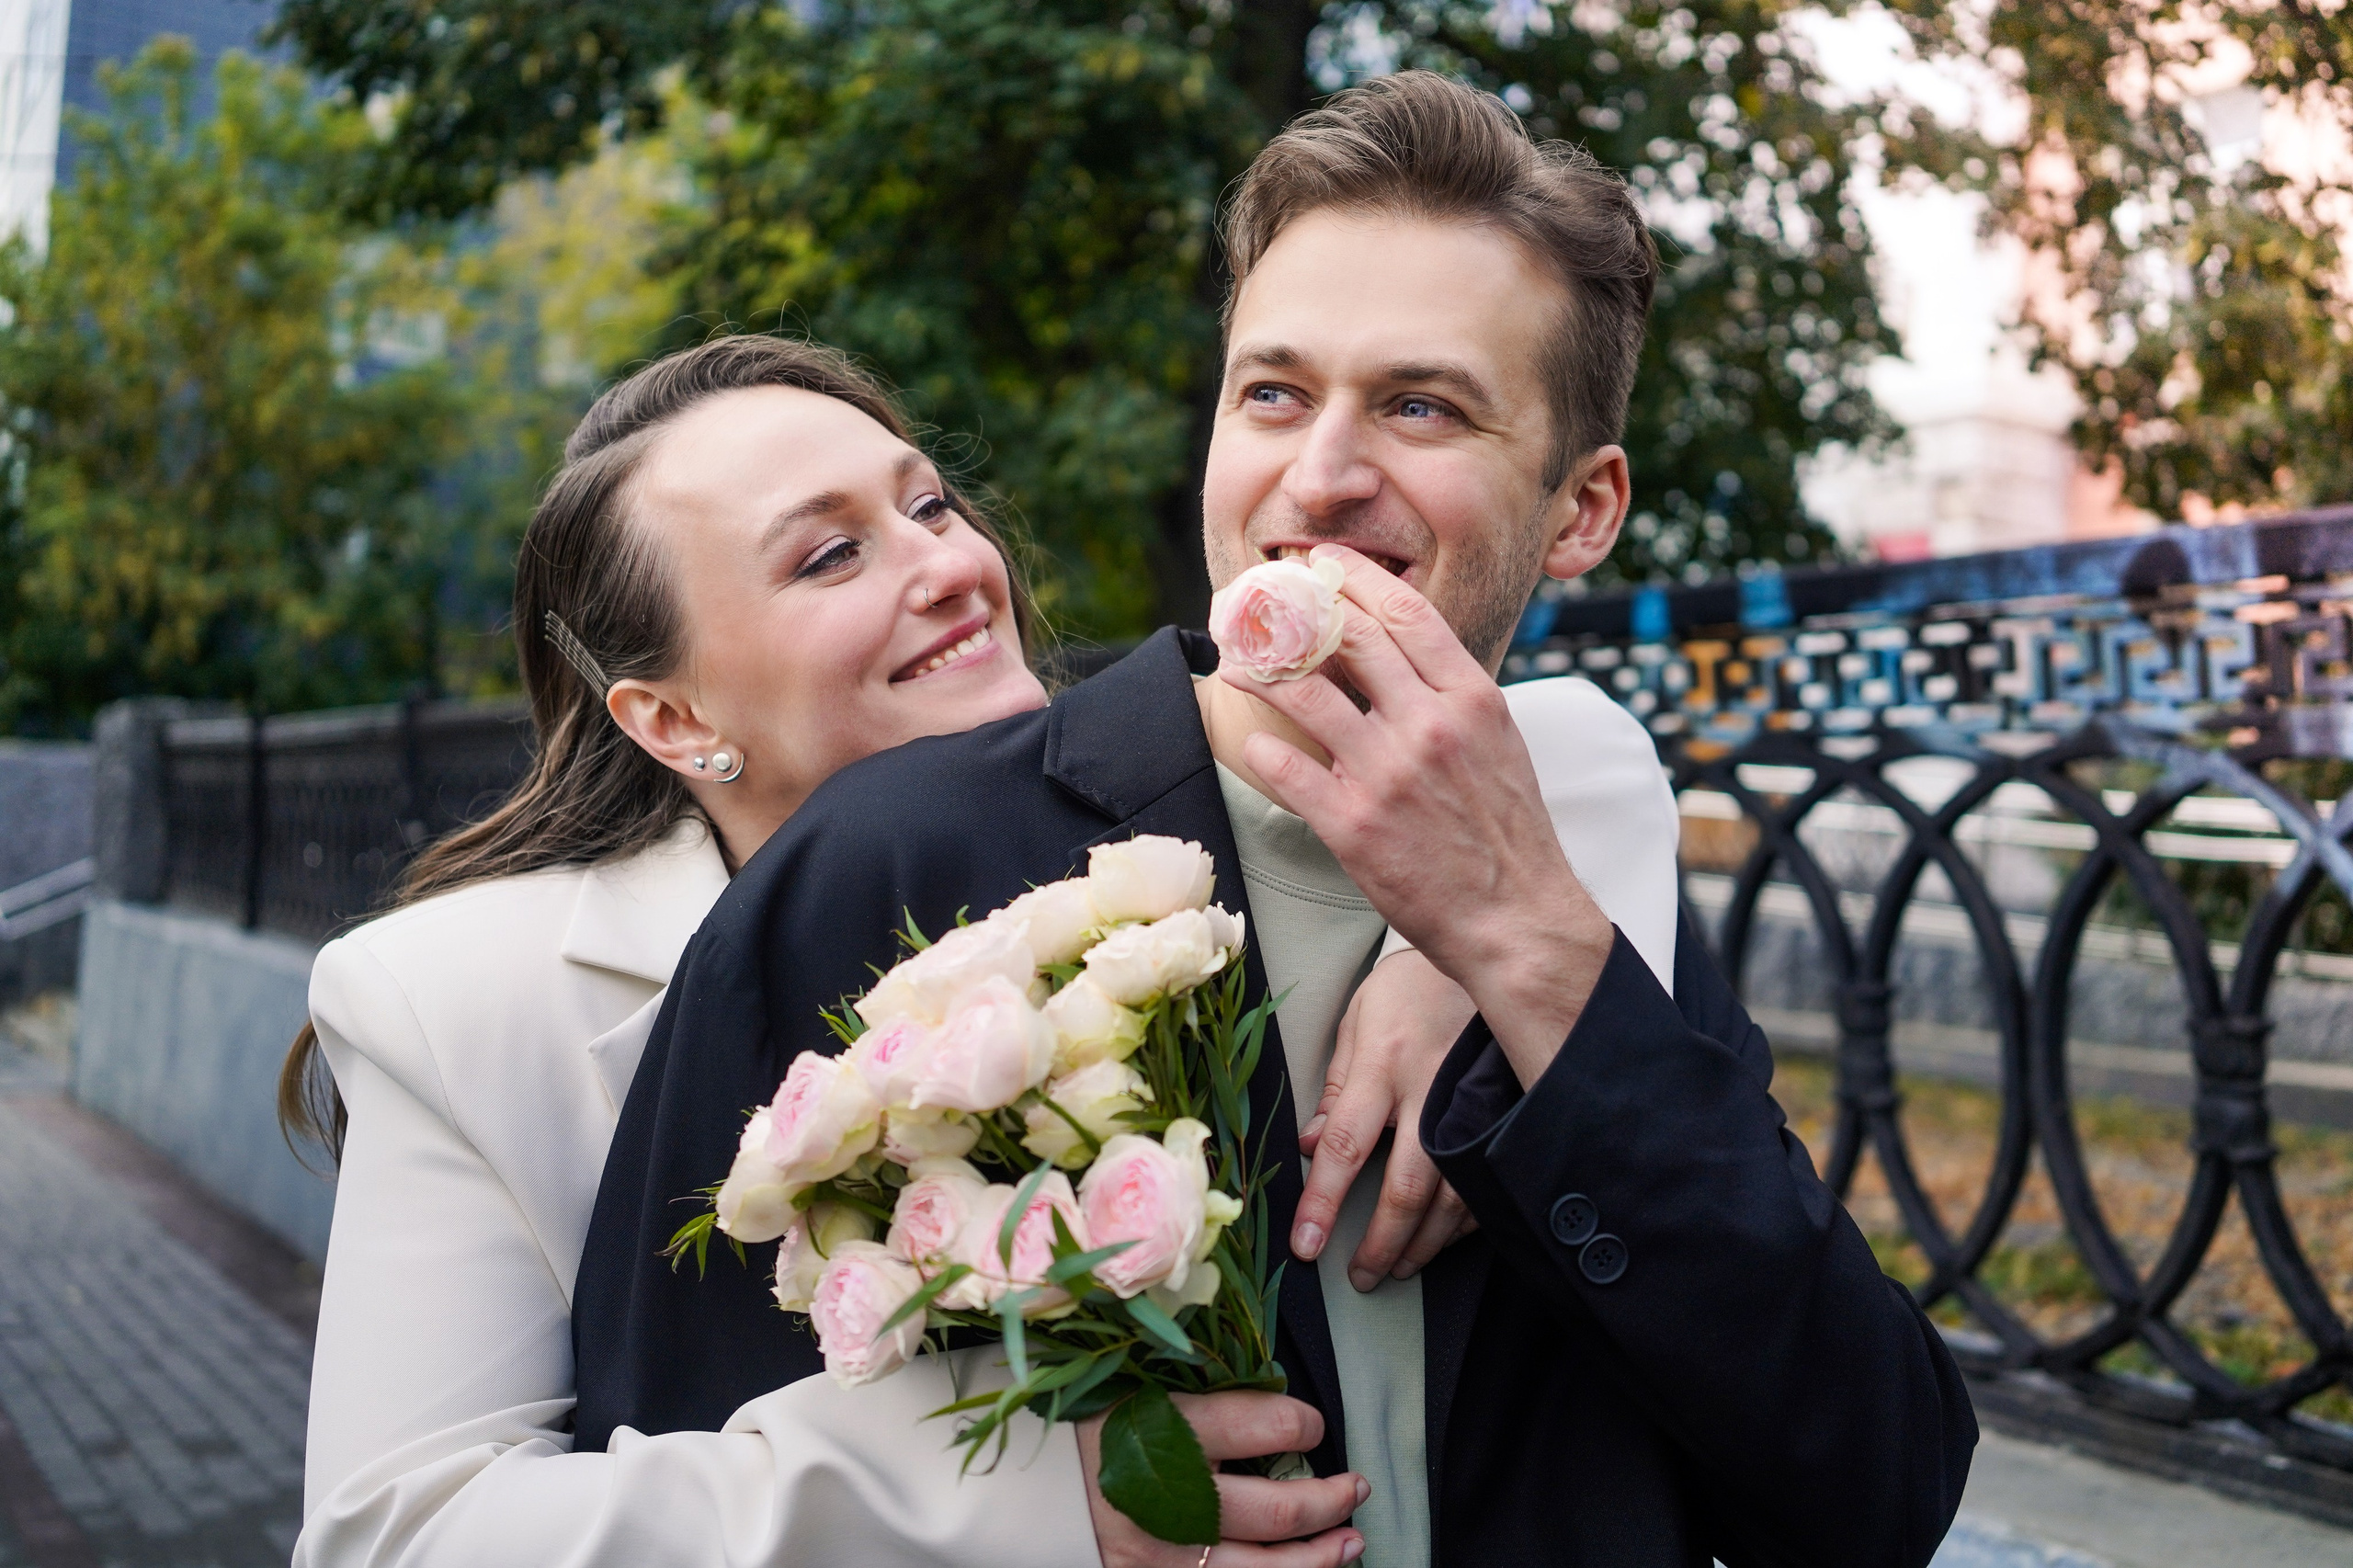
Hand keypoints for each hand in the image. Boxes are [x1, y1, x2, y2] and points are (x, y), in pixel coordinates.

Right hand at [1079, 1391, 1366, 1567]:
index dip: (1305, 1426)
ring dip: (1321, 1555)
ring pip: (1266, 1566)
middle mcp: (1169, 1496)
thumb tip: (1275, 1394)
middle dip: (1331, 1498)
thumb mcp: (1135, 1385)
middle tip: (1356, 1485)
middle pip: (1280, 1510)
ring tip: (1352, 1539)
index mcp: (1165, 1427)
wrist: (1012, 1485)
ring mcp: (1161, 1552)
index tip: (1313, 1424)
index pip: (1267, 1428)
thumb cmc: (1079, 1422)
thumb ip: (1203, 1392)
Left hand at [1221, 545, 1614, 1087]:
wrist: (1516, 918)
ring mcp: (1388, 774)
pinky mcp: (1353, 825)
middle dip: (1296, 609)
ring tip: (1234, 661)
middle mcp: (1428, 725)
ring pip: (1304, 694)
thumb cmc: (1506, 832)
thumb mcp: (1496, 742)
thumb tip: (1399, 650)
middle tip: (1262, 600)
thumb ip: (1449, 693)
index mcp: (1470, 698)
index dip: (1357, 577)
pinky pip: (1287, 770)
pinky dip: (1261, 750)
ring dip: (1258, 669)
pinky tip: (1251, 743)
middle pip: (1349, 637)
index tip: (1322, 562)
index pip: (1406, 613)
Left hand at [1294, 950, 1477, 1289]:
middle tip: (1362, 1275)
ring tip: (1400, 1266)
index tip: (1308, 1245)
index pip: (1345, 1146)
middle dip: (1381, 1242)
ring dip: (1424, 1242)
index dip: (1323, 1202)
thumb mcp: (1358, 1022)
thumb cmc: (1412, 988)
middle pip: (1405, 1187)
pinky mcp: (1503, 1113)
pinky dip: (1466, 1219)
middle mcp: (1428, 1090)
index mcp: (1382, 1065)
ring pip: (1453, 1195)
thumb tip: (1308, 1145)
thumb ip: (1336, 1087)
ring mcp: (1472, 1105)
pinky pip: (1487, 1181)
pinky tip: (1446, 1235)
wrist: (1488, 956)